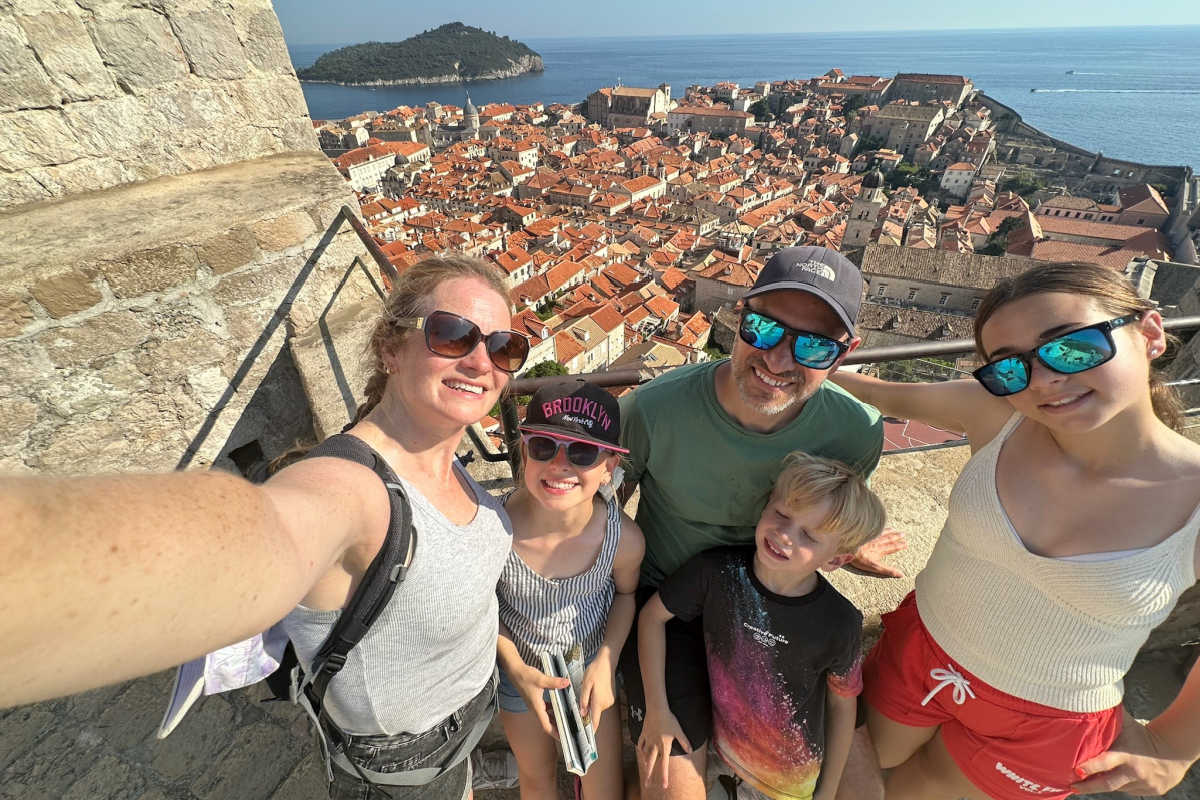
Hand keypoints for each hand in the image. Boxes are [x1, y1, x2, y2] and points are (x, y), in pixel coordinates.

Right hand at [511, 664, 569, 736]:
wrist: (515, 671)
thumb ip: (554, 682)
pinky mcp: (535, 701)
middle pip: (547, 723)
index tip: (562, 738)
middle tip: (568, 731)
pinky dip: (552, 711)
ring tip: (565, 721)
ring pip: (546, 717)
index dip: (554, 733)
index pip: (546, 725)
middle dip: (557, 728)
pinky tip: (558, 707)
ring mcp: (535, 705)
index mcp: (536, 707)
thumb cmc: (524, 676)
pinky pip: (545, 709)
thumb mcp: (541, 679)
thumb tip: (566, 683)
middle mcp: (535, 708)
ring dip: (555, 720)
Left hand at [577, 656, 615, 730]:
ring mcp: (609, 701)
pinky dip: (595, 699)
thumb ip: (584, 699)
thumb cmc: (596, 671)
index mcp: (599, 701)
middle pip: (594, 713)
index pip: (595, 720)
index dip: (590, 730)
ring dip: (591, 703)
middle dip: (587, 710)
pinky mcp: (610, 697)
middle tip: (581, 700)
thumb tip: (583, 713)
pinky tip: (594, 689)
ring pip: (596, 707)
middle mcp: (606, 703)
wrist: (607, 662)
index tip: (586, 738)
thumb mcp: (586, 684)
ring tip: (589, 690)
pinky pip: (600, 702)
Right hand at [637, 707, 691, 789]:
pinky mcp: (644, 733)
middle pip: (651, 763)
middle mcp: (655, 746)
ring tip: (645, 769)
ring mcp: (648, 740)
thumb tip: (690, 750)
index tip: (664, 786)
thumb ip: (684, 742)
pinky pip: (641, 743)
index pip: (664, 765)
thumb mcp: (679, 731)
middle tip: (648, 784)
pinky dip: (641, 748)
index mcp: (664, 747)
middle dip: (649, 775)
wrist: (657, 709)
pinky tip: (641, 751)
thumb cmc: (670, 720)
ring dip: (645, 763)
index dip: (664, 776)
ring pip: (645, 754)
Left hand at [847, 527, 906, 577]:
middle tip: (903, 535)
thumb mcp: (875, 567)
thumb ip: (888, 570)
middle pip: (888, 539)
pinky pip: (874, 528)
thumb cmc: (860, 558)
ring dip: (890, 532)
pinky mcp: (864, 532)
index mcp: (880, 550)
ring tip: (895, 530)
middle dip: (896, 538)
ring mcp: (870, 536)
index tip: (906, 544)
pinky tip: (879, 525)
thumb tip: (901, 574)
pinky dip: (879, 527)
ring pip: (882, 533)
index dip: (899, 546)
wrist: (847, 546)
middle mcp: (877, 542)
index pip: (892, 548)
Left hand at [1072, 715, 1195, 795]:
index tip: (1074, 770)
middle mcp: (1134, 772)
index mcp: (1127, 755)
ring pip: (1117, 787)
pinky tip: (1117, 775)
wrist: (1174, 751)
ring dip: (1104, 782)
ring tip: (1089, 779)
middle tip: (1072, 786)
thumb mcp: (1126, 725)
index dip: (1089, 767)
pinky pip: (1129, 789)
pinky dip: (1120, 783)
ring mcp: (1143, 784)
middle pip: (1107, 783)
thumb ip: (1109, 716)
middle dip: (1088, 786)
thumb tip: (1090, 699)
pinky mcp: (1150, 791)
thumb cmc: (1143, 735)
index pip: (1105, 762)